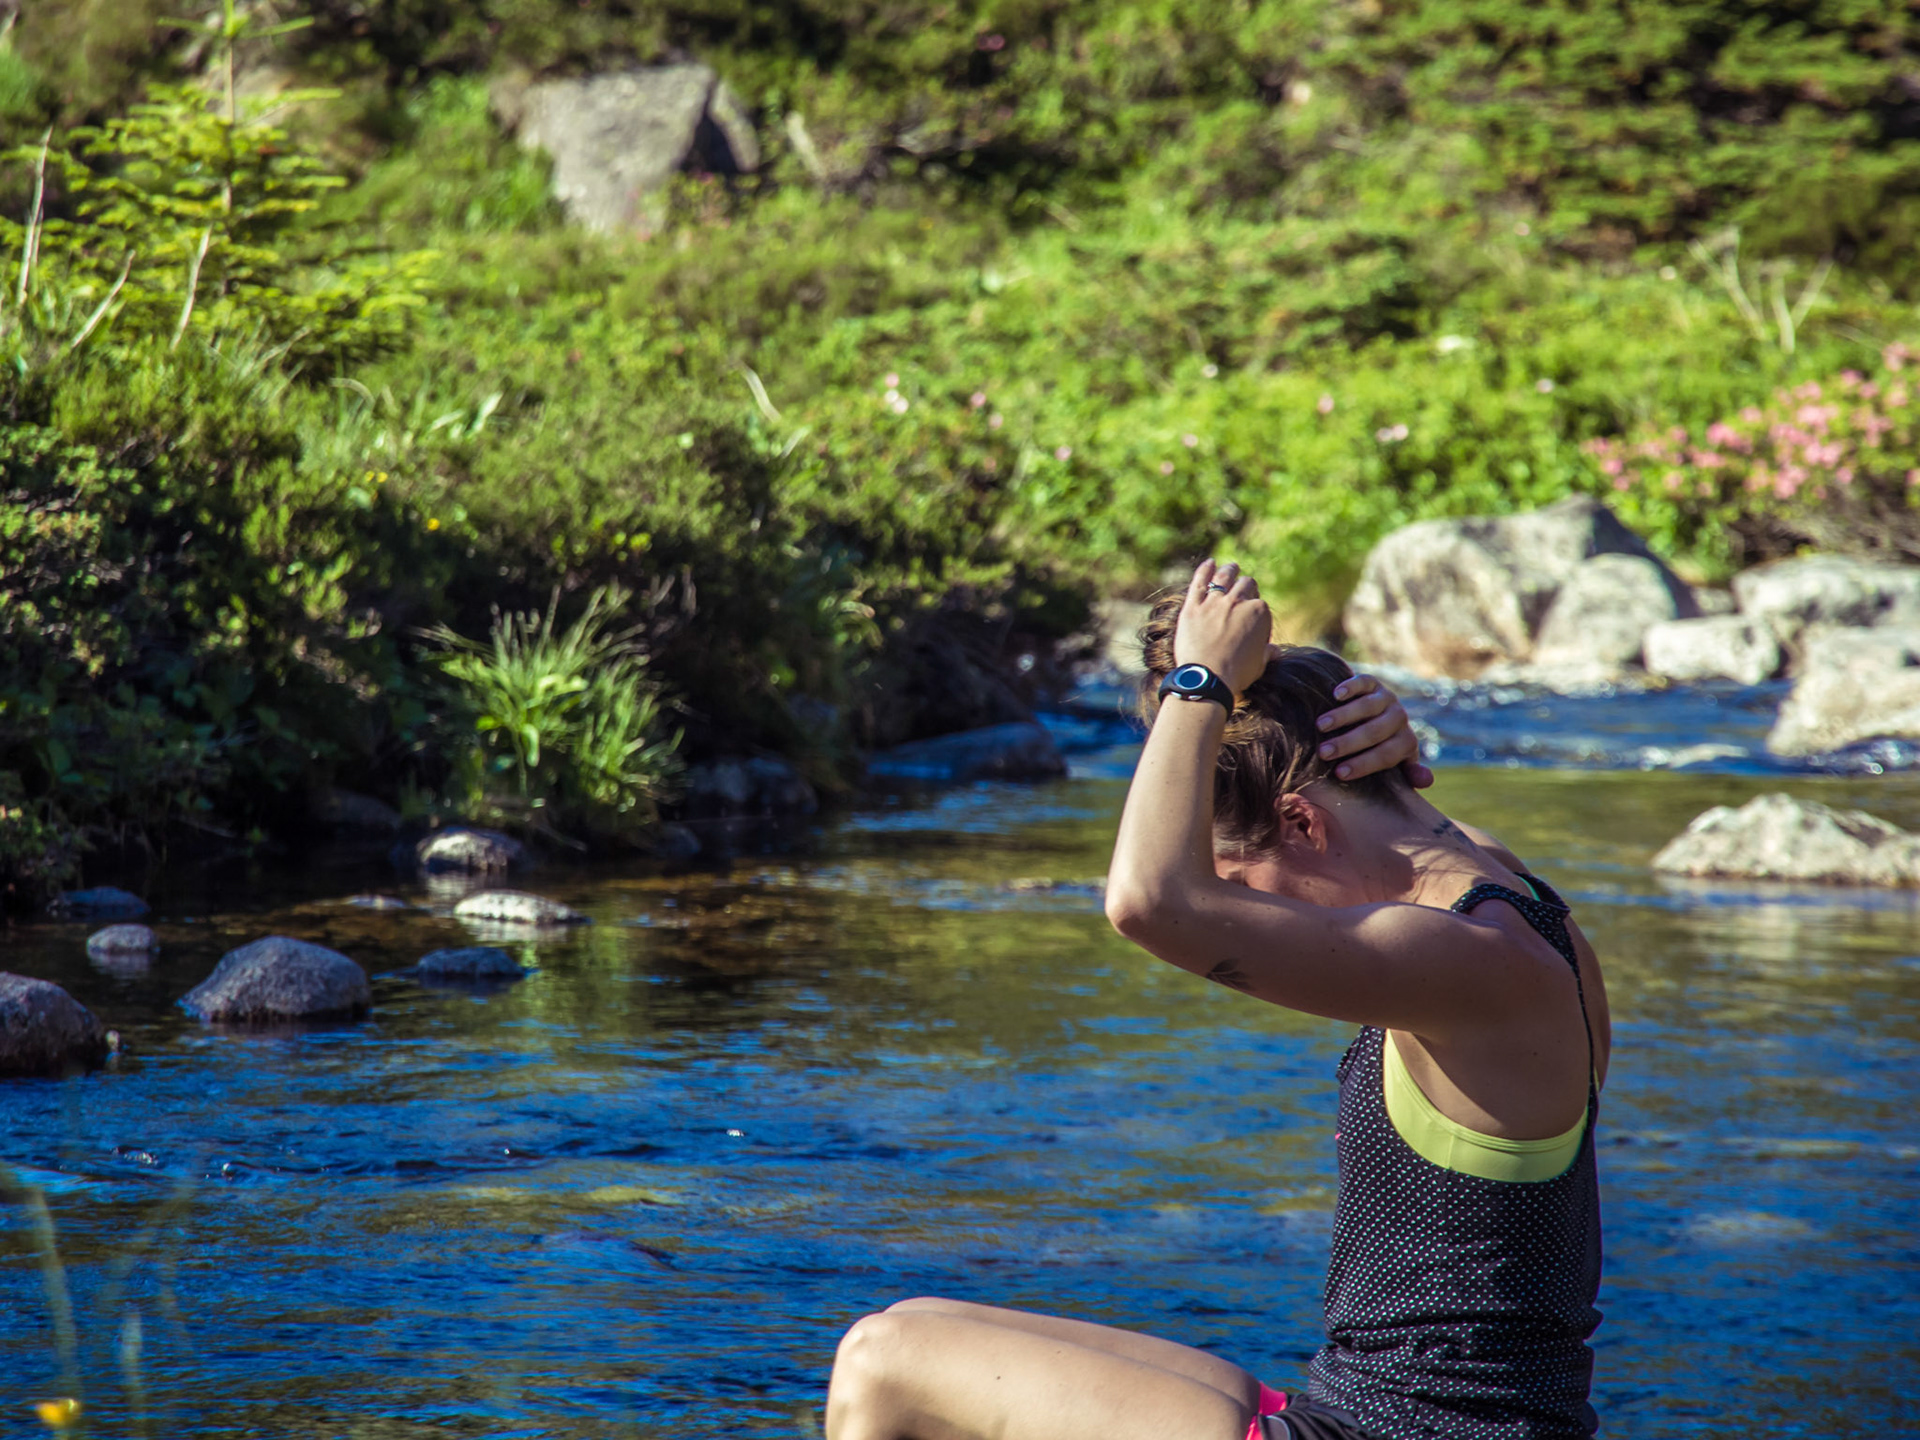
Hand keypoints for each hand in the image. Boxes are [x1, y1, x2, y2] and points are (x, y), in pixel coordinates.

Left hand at [1176, 560, 1271, 695]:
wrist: (1207, 678)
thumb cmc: (1236, 674)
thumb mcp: (1258, 664)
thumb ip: (1266, 653)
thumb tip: (1276, 652)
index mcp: (1259, 612)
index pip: (1260, 602)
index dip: (1256, 608)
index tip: (1252, 614)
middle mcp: (1238, 602)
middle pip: (1245, 585)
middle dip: (1246, 585)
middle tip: (1244, 586)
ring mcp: (1214, 602)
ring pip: (1224, 577)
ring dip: (1229, 571)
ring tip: (1231, 568)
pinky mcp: (1193, 606)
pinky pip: (1199, 582)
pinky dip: (1204, 570)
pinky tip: (1209, 562)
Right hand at [1312, 671, 1433, 787]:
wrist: (1375, 719)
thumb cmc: (1379, 751)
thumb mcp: (1395, 765)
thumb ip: (1409, 774)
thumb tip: (1426, 781)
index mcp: (1406, 742)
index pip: (1386, 755)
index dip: (1363, 764)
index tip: (1339, 773)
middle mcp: (1399, 719)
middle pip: (1374, 732)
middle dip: (1348, 743)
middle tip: (1324, 752)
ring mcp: (1387, 699)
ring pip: (1367, 707)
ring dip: (1342, 717)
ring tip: (1321, 726)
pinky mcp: (1374, 684)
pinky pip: (1364, 682)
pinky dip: (1351, 687)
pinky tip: (1335, 695)